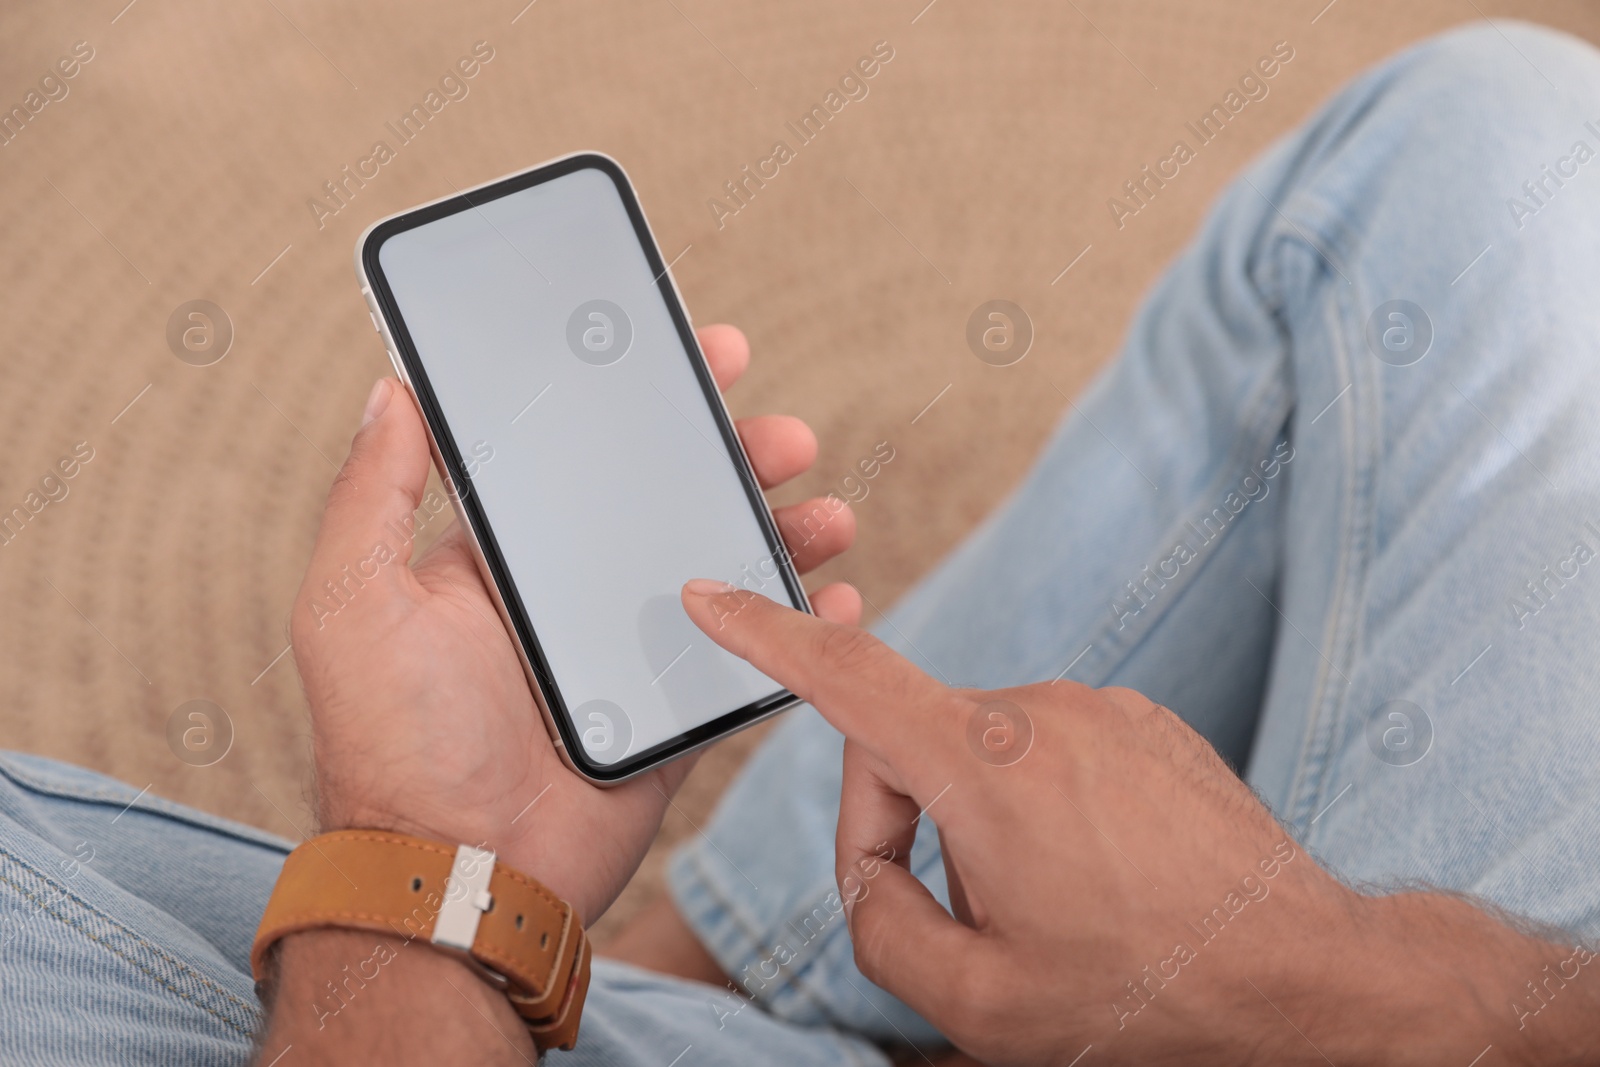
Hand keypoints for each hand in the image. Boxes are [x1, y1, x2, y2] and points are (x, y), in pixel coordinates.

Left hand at [290, 325, 861, 923]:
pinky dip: (798, 623)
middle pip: (671, 501)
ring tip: (828, 513)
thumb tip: (393, 388)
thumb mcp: (355, 601)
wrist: (461, 874)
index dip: (640, 401)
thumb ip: (374, 494)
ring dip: (781, 531)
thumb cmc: (394, 740)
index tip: (693, 355)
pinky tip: (835, 595)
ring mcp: (631, 655)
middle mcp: (571, 595)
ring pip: (723, 570)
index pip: (583, 455)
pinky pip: (749, 656)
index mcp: (504, 559)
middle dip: (733, 458)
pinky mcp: (675, 714)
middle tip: (784, 434)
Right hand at [679, 585, 1599, 1065]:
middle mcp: (1040, 710)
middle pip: (909, 744)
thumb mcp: (977, 1003)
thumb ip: (881, 925)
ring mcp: (1100, 708)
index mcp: (985, 764)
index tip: (710, 593)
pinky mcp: (1143, 723)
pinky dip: (1042, 809)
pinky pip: (1050, 752)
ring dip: (982, 826)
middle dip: (905, 827)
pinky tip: (1099, 877)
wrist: (1304, 976)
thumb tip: (872, 871)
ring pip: (982, 756)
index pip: (846, 680)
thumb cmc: (1141, 993)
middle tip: (967, 922)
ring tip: (1057, 908)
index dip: (763, 634)